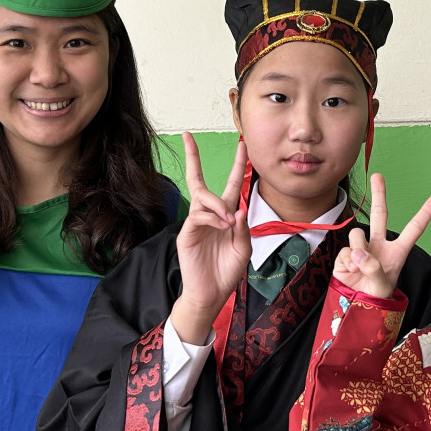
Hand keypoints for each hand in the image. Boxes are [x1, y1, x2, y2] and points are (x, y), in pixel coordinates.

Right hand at [169, 133, 250, 343]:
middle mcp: (209, 214)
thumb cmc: (227, 271)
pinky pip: (197, 216)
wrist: (212, 294)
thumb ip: (243, 229)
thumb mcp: (243, 249)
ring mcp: (196, 223)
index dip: (237, 164)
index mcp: (225, 215)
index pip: (230, 184)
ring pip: (201, 196)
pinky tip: (221, 226)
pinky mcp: (187, 233)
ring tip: (228, 221)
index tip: (242, 144)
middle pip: (198, 180)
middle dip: (193, 157)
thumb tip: (239, 209)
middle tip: (187, 136)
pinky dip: (211, 217)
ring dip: (217, 204)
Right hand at [333, 173, 430, 298]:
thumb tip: (358, 252)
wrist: (356, 309)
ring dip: (358, 250)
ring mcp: (361, 249)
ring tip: (360, 269)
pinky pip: (345, 250)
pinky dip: (348, 262)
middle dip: (378, 194)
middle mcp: (379, 246)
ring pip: (357, 235)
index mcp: (397, 252)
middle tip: (377, 175)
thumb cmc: (376, 299)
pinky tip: (351, 272)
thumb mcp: (382, 287)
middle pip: (380, 215)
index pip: (413, 230)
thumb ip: (373, 268)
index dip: (425, 214)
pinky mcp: (345, 255)